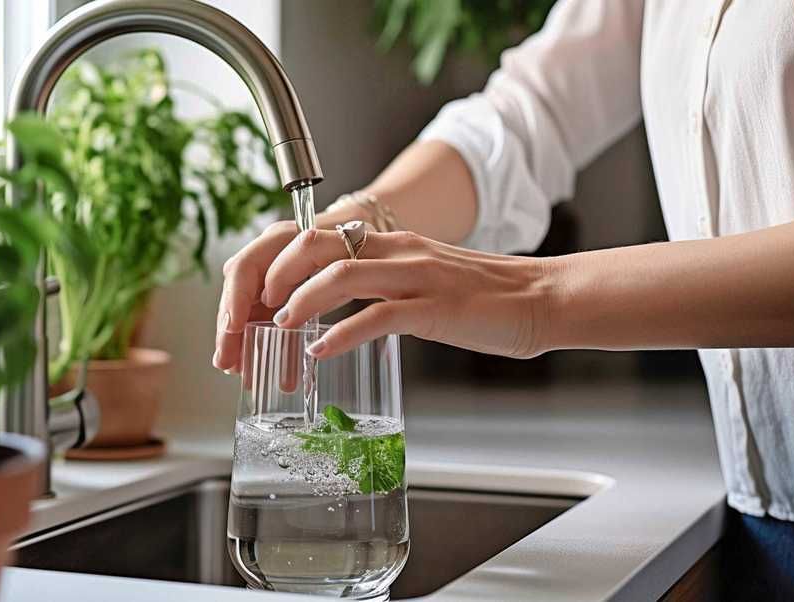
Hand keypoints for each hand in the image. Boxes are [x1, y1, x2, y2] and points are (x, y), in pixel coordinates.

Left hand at [215, 222, 554, 368]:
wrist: (540, 298)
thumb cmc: (480, 296)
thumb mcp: (417, 277)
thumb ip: (377, 283)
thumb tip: (332, 304)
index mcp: (387, 242)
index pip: (313, 239)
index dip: (275, 266)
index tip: (255, 299)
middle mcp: (395, 249)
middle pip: (313, 247)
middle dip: (272, 279)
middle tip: (253, 314)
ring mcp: (415, 276)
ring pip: (338, 275)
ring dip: (299, 301)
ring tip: (279, 325)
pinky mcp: (435, 308)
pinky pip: (377, 316)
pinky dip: (340, 334)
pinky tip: (321, 351)